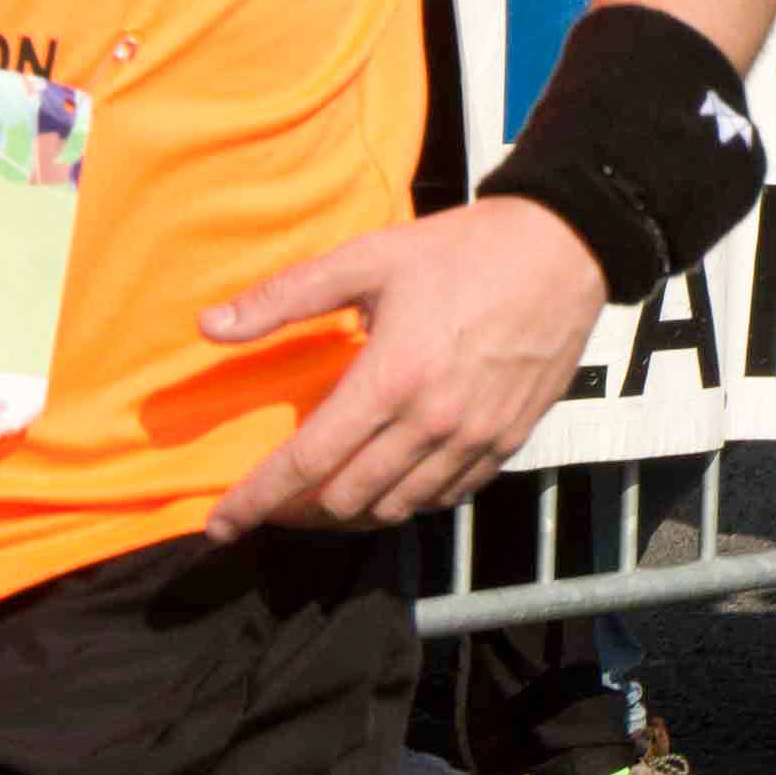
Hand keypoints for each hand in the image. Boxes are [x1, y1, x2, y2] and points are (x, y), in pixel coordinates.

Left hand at [197, 197, 609, 538]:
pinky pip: (447, 497)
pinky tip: (393, 480)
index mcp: (389, 380)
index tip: (222, 526)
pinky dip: (409, 499)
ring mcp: (473, 438)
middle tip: (277, 497)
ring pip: (396, 508)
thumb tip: (209, 326)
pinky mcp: (507, 441)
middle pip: (345, 499)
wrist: (566, 249)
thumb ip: (285, 297)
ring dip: (352, 511)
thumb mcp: (369, 258)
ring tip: (328, 495)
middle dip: (299, 509)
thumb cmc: (464, 249)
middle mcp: (430, 423)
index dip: (255, 501)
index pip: (305, 463)